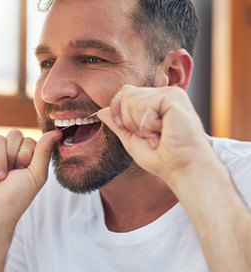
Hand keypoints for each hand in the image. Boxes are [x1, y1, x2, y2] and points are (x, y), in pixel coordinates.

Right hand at [0, 129, 60, 260]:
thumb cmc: (17, 197)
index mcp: (26, 157)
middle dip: (14, 154)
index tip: (23, 168)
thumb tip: (57, 132)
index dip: (27, 152)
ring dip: (0, 159)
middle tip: (11, 173)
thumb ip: (45, 151)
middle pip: (14, 134)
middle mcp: (10, 154)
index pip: (29, 139)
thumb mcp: (36, 174)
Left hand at [97, 85, 216, 183]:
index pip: (124, 93)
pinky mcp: (174, 98)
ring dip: (140, 126)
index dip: (121, 114)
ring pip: (131, 100)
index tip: (138, 133)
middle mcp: (162, 93)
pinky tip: (165, 132)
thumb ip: (118, 124)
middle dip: (130, 121)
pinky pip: (144, 106)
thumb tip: (101, 111)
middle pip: (125, 94)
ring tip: (158, 135)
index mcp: (154, 101)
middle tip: (151, 135)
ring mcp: (169, 94)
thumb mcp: (132, 140)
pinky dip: (149, 126)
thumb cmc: (161, 158)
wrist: (181, 168)